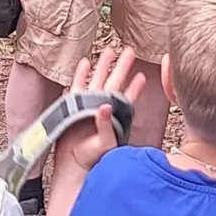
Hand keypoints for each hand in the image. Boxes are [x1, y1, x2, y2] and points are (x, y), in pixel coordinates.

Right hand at [54, 48, 146, 176]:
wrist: (73, 163)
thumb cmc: (93, 157)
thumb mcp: (105, 144)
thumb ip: (105, 126)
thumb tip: (105, 107)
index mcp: (114, 116)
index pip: (127, 97)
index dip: (135, 87)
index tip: (142, 75)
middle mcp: (102, 107)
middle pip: (114, 82)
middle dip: (121, 67)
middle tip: (130, 51)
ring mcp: (88, 104)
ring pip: (98, 80)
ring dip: (103, 66)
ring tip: (109, 52)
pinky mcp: (73, 105)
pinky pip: (78, 85)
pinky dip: (82, 73)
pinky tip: (85, 62)